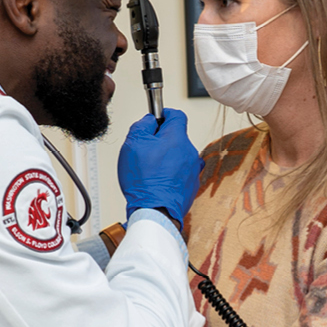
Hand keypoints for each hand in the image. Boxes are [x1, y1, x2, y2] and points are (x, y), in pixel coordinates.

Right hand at [117, 109, 201, 225]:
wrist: (155, 211)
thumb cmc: (144, 180)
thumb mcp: (133, 143)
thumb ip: (143, 125)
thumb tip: (150, 121)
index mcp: (177, 137)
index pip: (177, 115)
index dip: (164, 115)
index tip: (156, 119)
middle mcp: (190, 151)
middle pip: (177, 137)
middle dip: (163, 140)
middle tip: (146, 150)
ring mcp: (193, 169)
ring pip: (179, 156)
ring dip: (167, 158)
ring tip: (151, 170)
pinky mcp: (192, 185)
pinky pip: (181, 173)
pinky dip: (171, 174)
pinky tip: (158, 181)